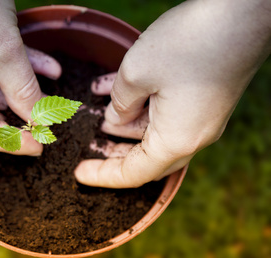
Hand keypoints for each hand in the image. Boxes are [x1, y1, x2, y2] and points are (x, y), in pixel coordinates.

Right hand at [0, 0, 60, 155]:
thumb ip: (21, 87)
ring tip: (51, 84)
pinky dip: (1, 66)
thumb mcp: (1, 43)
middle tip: (46, 120)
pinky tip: (40, 65)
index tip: (40, 146)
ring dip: (14, 85)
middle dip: (14, 112)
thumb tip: (39, 119)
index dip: (9, 142)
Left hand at [75, 0, 270, 187]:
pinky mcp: (205, 100)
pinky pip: (168, 113)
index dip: (103, 176)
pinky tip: (118, 88)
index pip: (133, 173)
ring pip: (155, 133)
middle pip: (146, 158)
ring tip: (99, 111)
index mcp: (176, 140)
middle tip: (90, 145)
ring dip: (126, 124)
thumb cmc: (192, 42)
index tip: (80, 174)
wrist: (244, 13)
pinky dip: (142, 106)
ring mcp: (202, 118)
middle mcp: (193, 136)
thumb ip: (120, 102)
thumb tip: (116, 117)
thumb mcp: (137, 73)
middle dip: (115, 152)